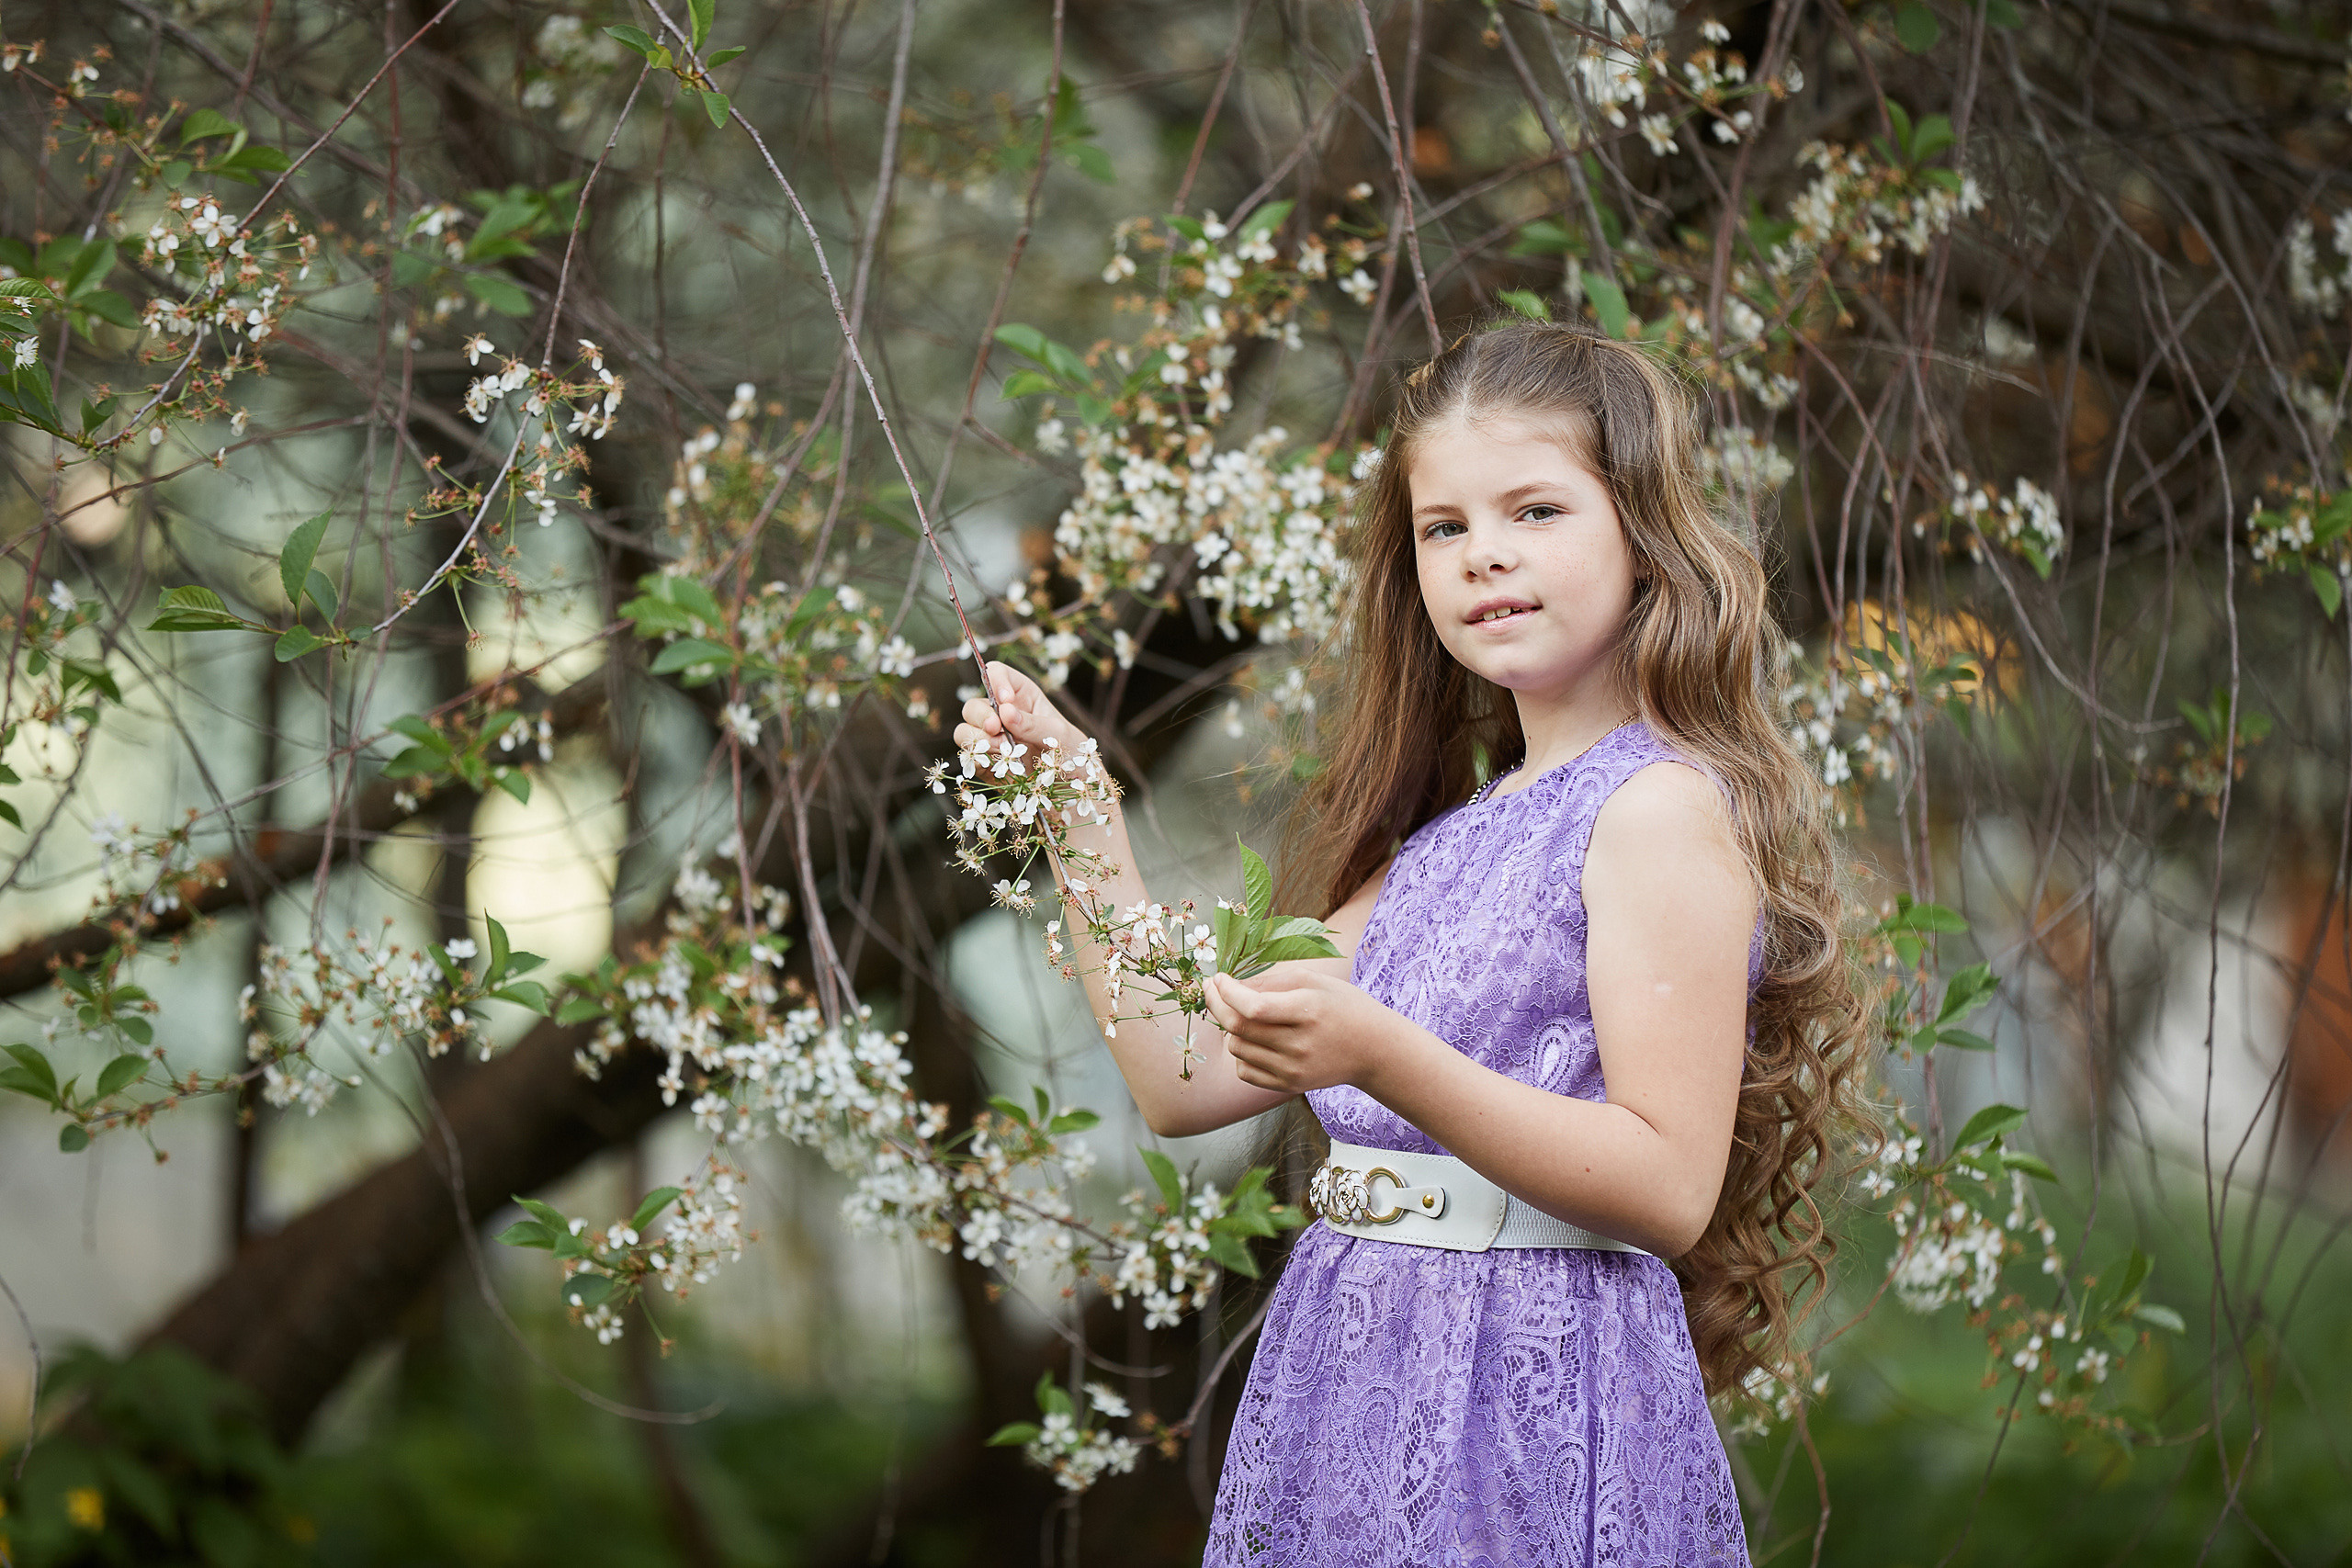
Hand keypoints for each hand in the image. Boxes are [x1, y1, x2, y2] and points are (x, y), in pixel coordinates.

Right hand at [953, 660, 1085, 756]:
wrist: (1073, 787)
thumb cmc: (1070, 752)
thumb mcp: (1059, 734)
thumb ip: (1033, 724)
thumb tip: (1005, 712)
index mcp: (1021, 695)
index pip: (996, 673)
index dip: (995, 681)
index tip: (1005, 700)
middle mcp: (1000, 715)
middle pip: (972, 705)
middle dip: (981, 716)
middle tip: (997, 728)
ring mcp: (991, 740)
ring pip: (964, 731)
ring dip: (977, 739)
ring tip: (1003, 749)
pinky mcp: (986, 763)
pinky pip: (968, 758)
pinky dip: (977, 760)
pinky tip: (998, 764)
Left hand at [1202, 965, 1403, 1093]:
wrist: (1373, 1049)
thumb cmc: (1344, 1007)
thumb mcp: (1314, 981)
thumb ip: (1271, 981)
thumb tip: (1230, 987)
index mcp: (1307, 1012)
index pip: (1253, 1007)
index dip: (1227, 992)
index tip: (1218, 978)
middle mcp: (1299, 1045)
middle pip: (1238, 1028)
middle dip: (1216, 1004)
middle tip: (1213, 990)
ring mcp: (1293, 1070)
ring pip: (1237, 1049)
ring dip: (1230, 1028)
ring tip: (1243, 1015)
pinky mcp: (1289, 1086)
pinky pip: (1245, 1072)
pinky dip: (1240, 1054)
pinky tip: (1253, 1040)